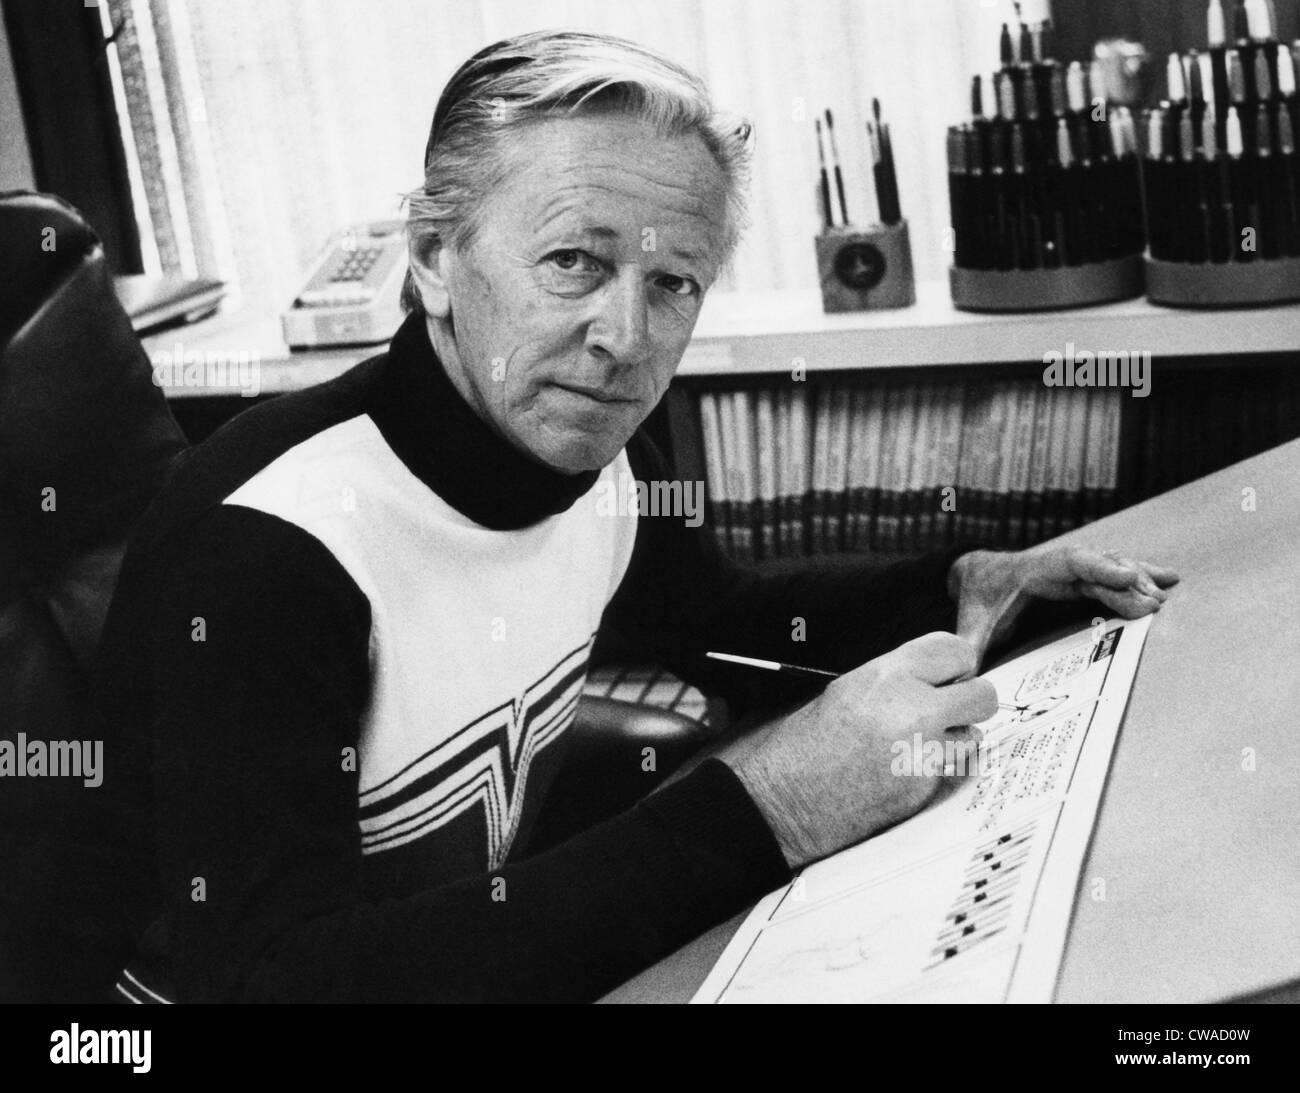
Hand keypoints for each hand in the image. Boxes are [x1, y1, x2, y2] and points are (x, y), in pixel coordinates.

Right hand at [725, 632, 997, 868]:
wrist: (781, 799)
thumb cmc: (802, 745)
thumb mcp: (846, 690)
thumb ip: (896, 680)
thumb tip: (939, 678)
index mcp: (886, 676)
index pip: (956, 650)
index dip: (954, 664)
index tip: (947, 675)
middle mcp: (911, 709)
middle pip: (982, 693)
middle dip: (967, 701)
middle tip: (945, 711)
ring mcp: (923, 753)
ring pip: (973, 737)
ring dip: (954, 741)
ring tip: (915, 747)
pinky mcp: (926, 790)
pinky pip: (953, 772)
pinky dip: (937, 772)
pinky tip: (902, 773)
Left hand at [949, 544, 1179, 664]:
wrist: (975, 576)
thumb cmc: (976, 602)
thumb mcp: (970, 627)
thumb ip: (968, 650)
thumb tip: (962, 681)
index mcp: (1030, 571)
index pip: (1070, 564)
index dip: (1099, 568)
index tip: (1127, 577)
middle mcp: (1056, 565)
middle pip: (1098, 567)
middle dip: (1126, 582)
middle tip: (1155, 602)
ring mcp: (1071, 570)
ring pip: (1110, 567)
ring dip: (1138, 578)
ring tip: (1165, 593)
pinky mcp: (1081, 578)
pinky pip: (1113, 575)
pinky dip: (1139, 577)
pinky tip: (1168, 580)